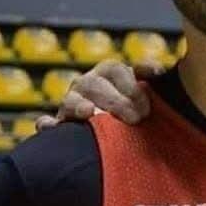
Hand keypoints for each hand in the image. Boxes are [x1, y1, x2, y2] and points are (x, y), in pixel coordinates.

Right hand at [35, 60, 159, 130]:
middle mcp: (88, 84)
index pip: (117, 71)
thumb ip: (149, 80)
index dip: (131, 84)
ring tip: (90, 112)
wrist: (119, 136)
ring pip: (71, 101)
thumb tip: (157, 70)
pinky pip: (47, 123)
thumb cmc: (139, 111)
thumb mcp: (148, 95)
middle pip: (95, 85)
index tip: (148, 103)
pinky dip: (48, 125)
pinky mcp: (59, 124)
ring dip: (80, 106)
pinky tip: (51, 127)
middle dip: (116, 101)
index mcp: (110, 72)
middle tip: (136, 119)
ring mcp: (71, 103)